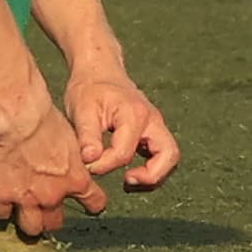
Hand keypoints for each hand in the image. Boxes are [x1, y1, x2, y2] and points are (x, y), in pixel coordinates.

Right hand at [0, 99, 105, 237]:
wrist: (19, 115)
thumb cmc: (45, 118)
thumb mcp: (72, 137)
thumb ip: (72, 158)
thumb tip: (71, 161)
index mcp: (75, 179)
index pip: (94, 202)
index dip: (92, 204)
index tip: (89, 202)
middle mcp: (52, 195)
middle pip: (55, 223)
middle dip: (51, 219)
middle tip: (46, 210)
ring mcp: (26, 198)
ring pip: (30, 228)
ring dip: (29, 222)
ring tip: (24, 213)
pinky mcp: (2, 194)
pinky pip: (2, 213)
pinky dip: (2, 208)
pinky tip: (3, 199)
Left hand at [62, 67, 181, 191]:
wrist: (98, 70)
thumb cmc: (89, 89)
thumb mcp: (81, 110)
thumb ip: (87, 137)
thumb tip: (90, 161)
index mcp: (134, 114)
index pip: (124, 153)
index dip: (104, 165)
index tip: (88, 164)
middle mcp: (152, 119)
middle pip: (169, 155)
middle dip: (151, 176)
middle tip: (126, 181)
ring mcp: (155, 124)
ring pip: (170, 156)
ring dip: (154, 174)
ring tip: (129, 180)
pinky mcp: (152, 130)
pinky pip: (162, 153)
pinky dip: (151, 167)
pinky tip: (130, 171)